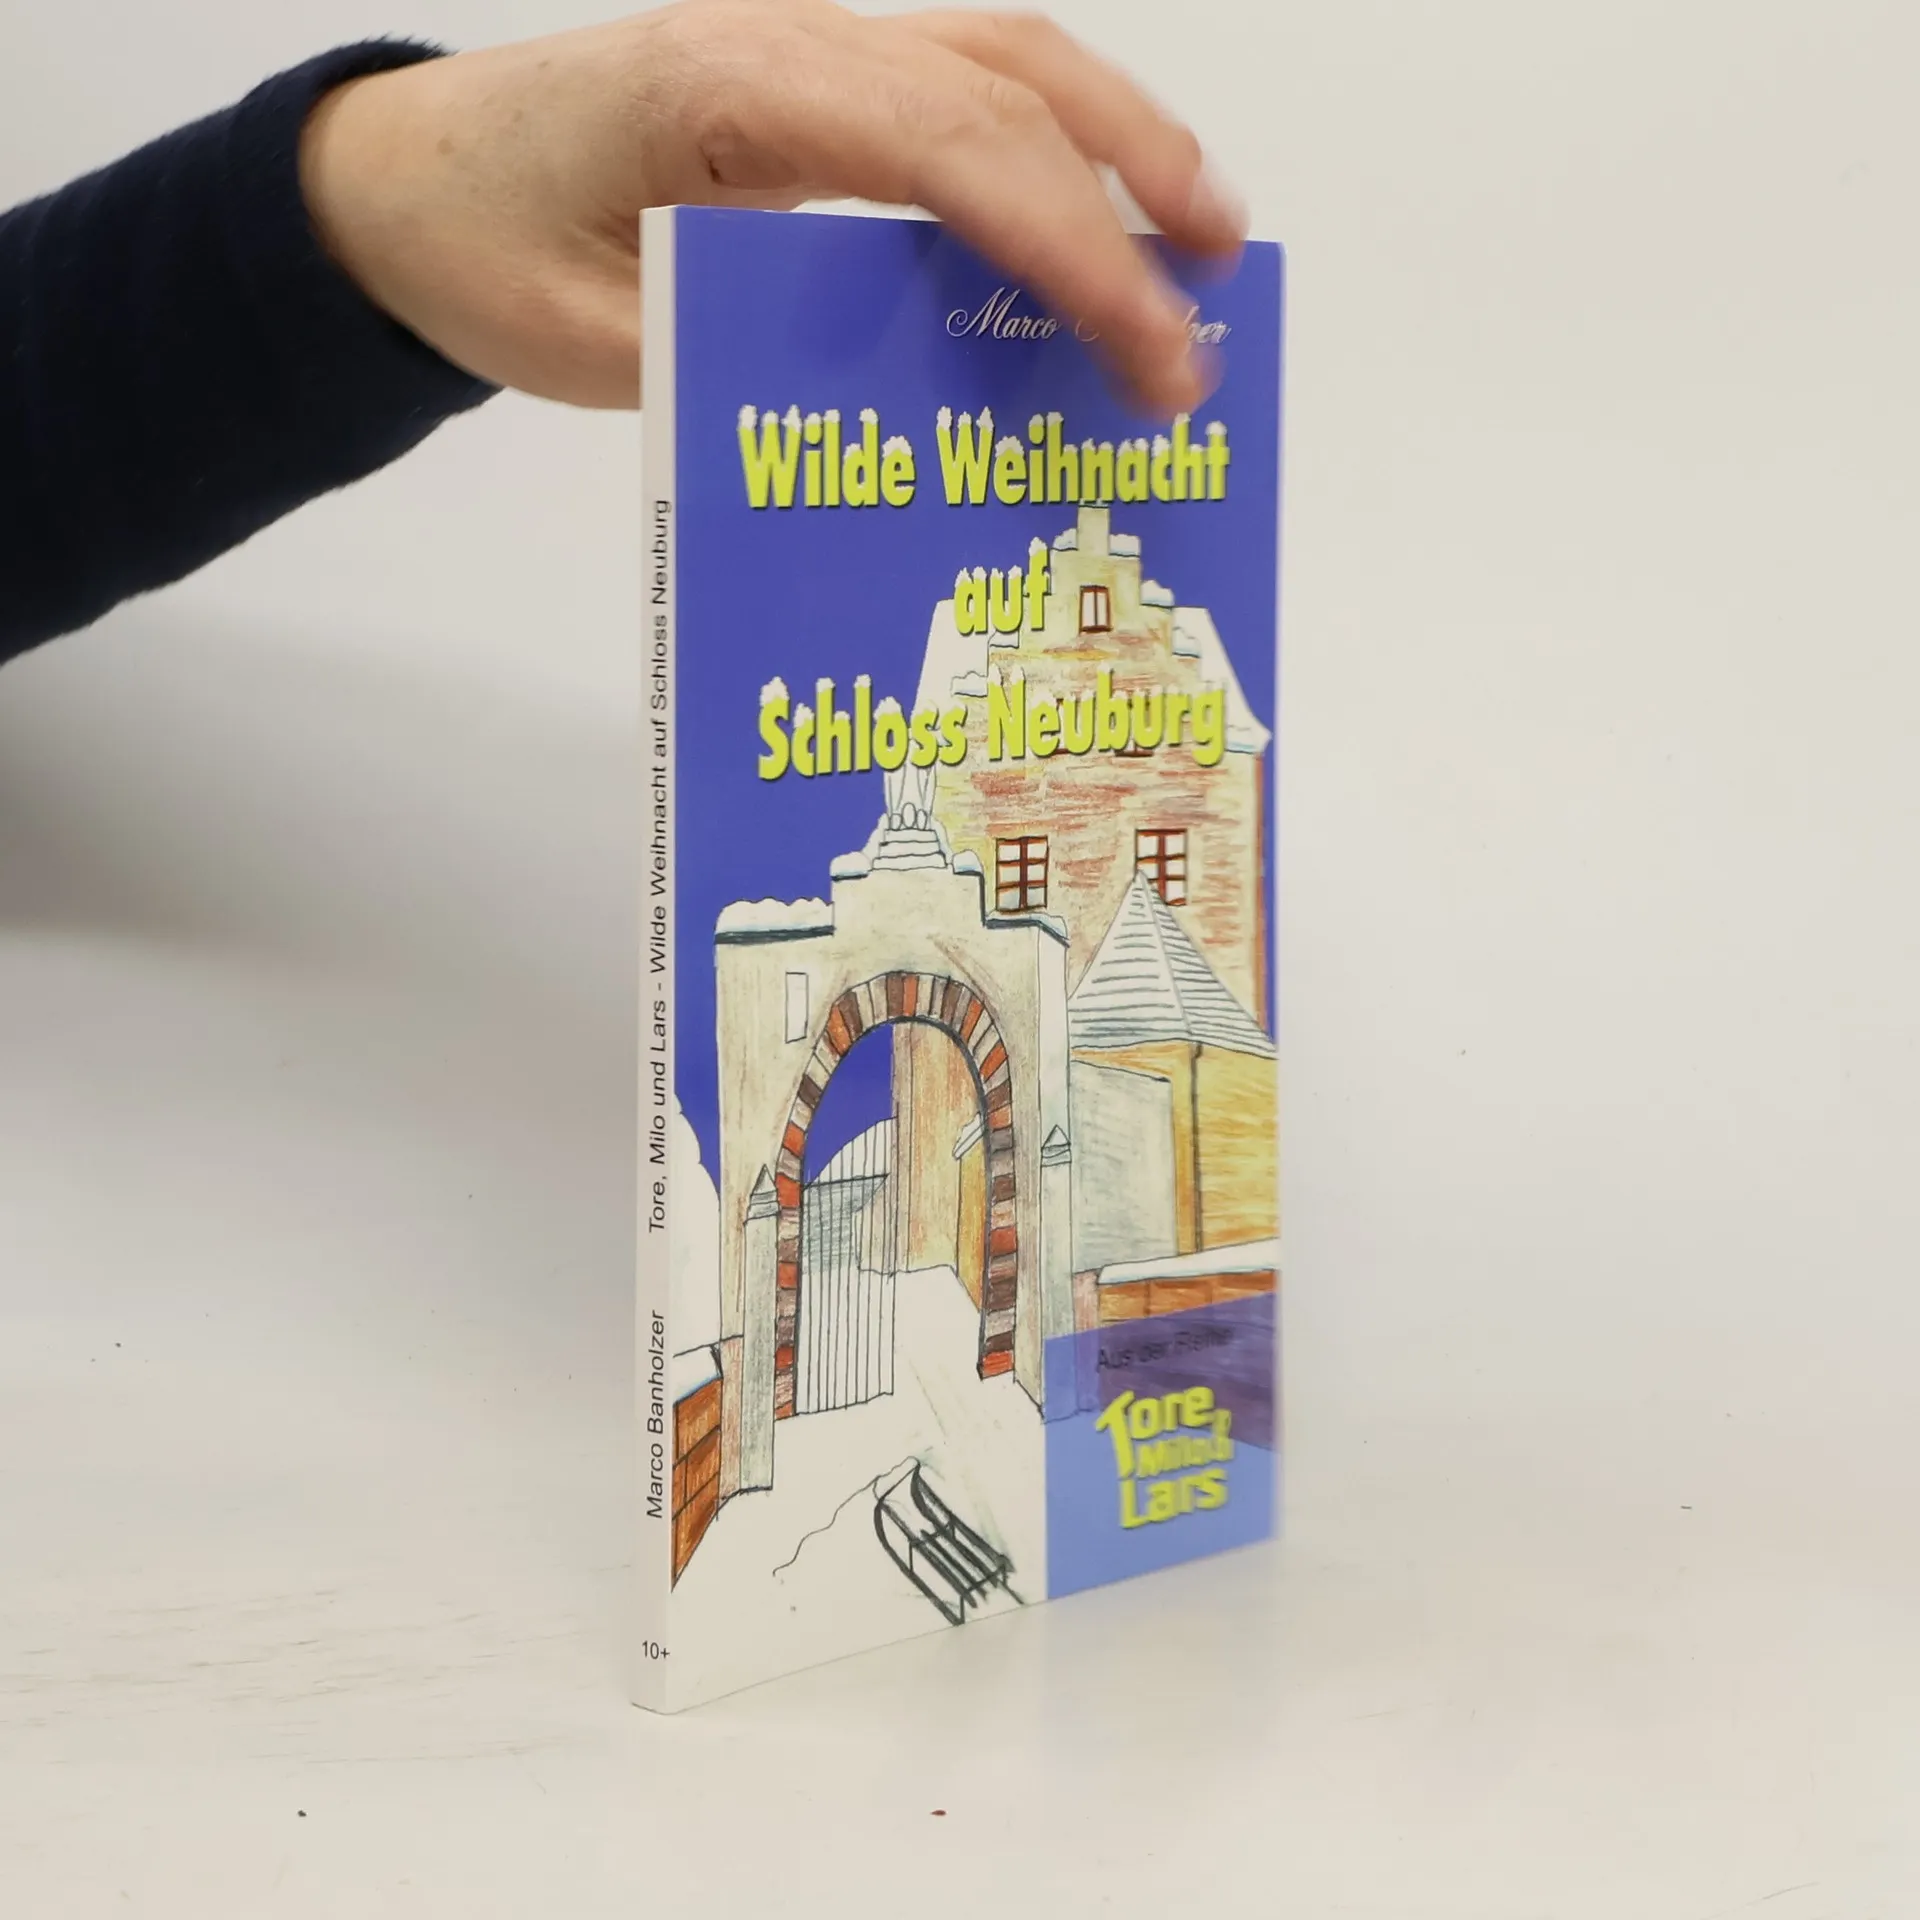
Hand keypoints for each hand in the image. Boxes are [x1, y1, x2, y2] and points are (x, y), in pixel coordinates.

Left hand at [298, 1, 1245, 414]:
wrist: (397, 180)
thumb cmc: (478, 254)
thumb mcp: (597, 341)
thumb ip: (748, 355)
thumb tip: (912, 405)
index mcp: (726, 93)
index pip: (949, 147)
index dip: (1071, 250)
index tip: (1150, 354)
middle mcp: (786, 40)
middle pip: (1006, 81)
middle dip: (1128, 202)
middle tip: (1211, 316)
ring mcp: (804, 46)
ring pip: (1002, 56)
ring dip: (1120, 139)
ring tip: (1209, 236)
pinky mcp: (812, 81)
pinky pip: (960, 82)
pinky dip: (1052, 138)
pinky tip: (1102, 205)